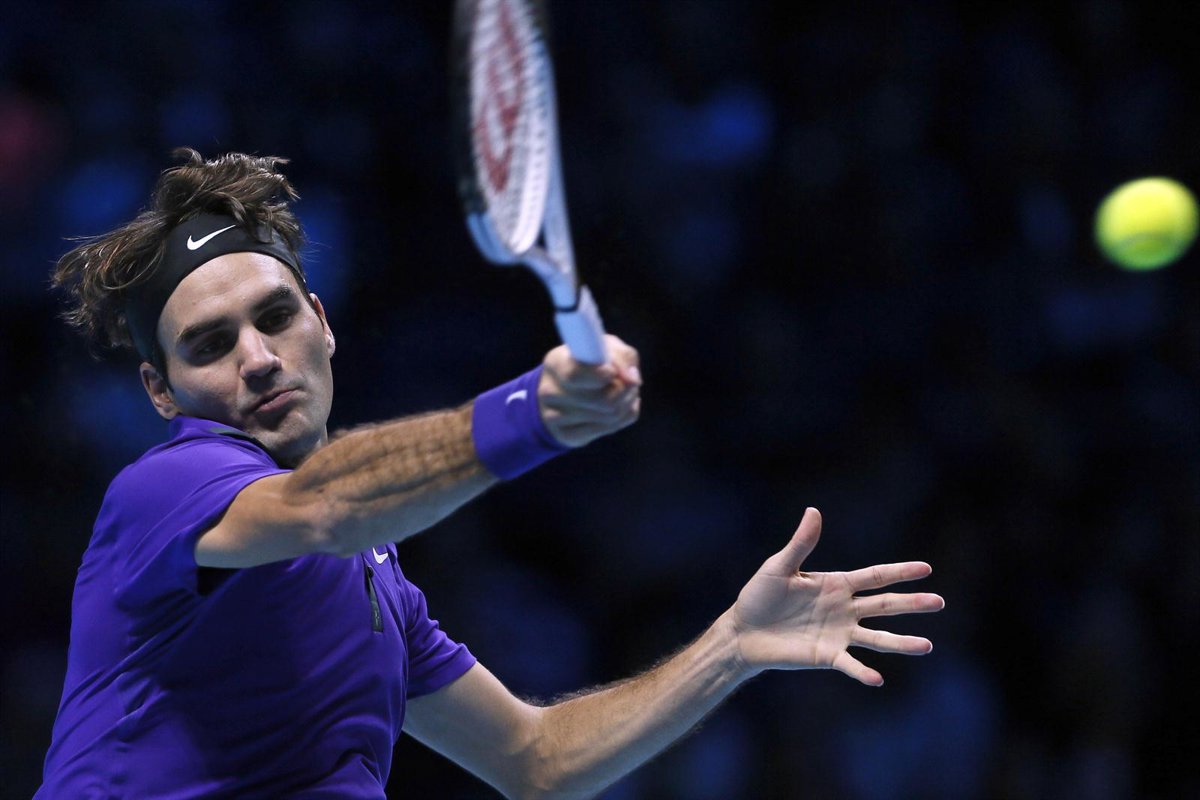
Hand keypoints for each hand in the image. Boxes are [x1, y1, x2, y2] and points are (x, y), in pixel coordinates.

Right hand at [538, 334, 640, 447]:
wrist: (562, 391)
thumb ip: (621, 356)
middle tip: (630, 381)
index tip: (612, 372)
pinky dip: (623, 416)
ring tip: (624, 391)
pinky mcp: (566, 435)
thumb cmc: (588, 362)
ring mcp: (555, 418)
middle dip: (626, 390)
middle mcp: (550, 391)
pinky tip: (618, 407)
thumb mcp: (604, 347)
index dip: (600, 376)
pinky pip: (611, 428)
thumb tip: (632, 379)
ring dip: (627, 402)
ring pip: (611, 416)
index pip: (575, 375)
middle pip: (603, 401)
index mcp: (556, 363)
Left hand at [730, 508, 943, 685]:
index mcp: (836, 584)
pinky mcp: (826, 656)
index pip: (875, 577)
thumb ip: (801, 544)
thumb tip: (813, 511)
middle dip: (911, 604)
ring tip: (927, 645)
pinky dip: (863, 672)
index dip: (900, 572)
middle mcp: (844, 609)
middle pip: (885, 606)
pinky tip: (877, 679)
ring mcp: (838, 633)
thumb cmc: (759, 595)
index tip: (926, 569)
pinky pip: (849, 664)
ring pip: (877, 638)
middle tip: (939, 602)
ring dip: (901, 643)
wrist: (743, 631)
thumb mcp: (779, 567)